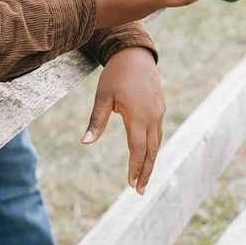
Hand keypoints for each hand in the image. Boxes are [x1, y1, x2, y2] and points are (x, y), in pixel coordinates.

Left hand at [82, 47, 163, 194]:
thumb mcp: (103, 97)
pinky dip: (153, 146)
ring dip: (151, 161)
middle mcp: (152, 117)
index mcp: (138, 116)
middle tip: (139, 190)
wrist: (135, 54)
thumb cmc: (116, 75)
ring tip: (144, 177)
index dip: (135, 168)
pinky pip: (158, 132)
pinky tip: (147, 153)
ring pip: (157, 142)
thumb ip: (96, 121)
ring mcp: (158, 112)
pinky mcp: (159, 107)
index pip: (138, 149)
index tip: (130, 184)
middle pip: (151, 151)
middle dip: (146, 171)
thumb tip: (85, 142)